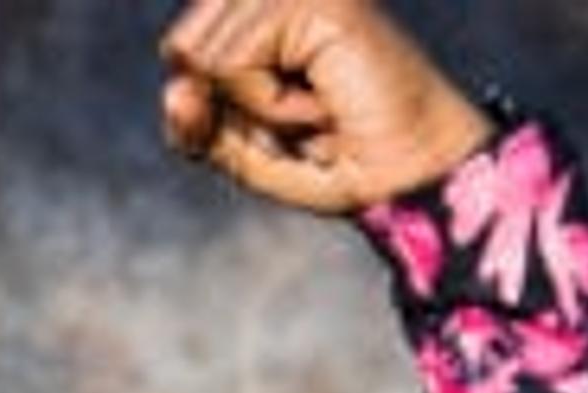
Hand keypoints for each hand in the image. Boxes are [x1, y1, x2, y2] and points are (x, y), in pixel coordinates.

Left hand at [157, 0, 495, 213]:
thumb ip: (195, 121)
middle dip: (234, 106)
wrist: (410, 178)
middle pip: (182, 50)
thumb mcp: (243, 150)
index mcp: (262, 9)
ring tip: (318, 107)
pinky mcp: (314, 1)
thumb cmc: (340, 161)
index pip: (179, 49)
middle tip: (304, 114)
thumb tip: (178, 89)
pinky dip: (270, 107)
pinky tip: (323, 101)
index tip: (284, 117)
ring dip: (257, 109)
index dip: (211, 105)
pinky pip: (232, 67)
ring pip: (204, 59)